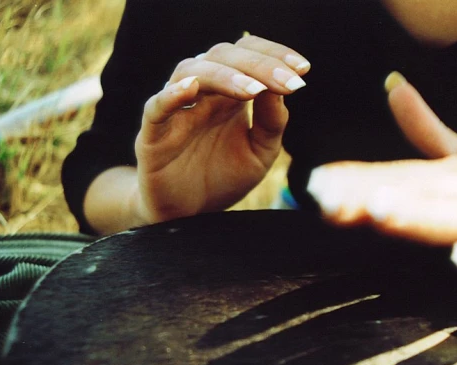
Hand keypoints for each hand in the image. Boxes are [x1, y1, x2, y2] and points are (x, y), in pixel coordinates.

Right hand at [135, 35, 310, 222]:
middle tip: (289, 83)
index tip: (303, 68)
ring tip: (254, 90)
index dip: (273, 55)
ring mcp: (176, 110)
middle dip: (259, 66)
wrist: (190, 216)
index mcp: (228, 92)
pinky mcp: (152, 135)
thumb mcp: (260, 152)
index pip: (247, 55)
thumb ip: (272, 122)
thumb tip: (283, 88)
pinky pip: (156, 107)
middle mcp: (201, 92)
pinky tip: (192, 89)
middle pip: (223, 56)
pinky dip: (171, 95)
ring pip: (191, 72)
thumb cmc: (224, 177)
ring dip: (224, 76)